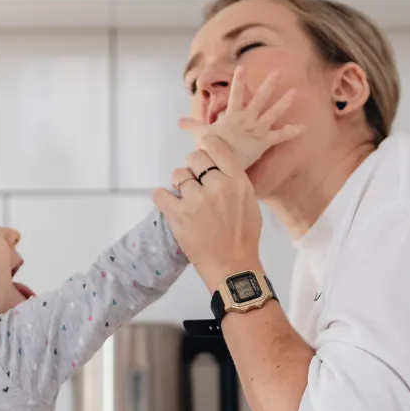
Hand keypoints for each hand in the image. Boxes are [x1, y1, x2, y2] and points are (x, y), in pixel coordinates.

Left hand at [154, 135, 263, 289]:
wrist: (232, 266)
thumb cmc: (243, 238)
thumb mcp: (249, 203)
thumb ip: (235, 182)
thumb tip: (219, 170)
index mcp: (237, 181)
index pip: (217, 148)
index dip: (206, 145)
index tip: (202, 148)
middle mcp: (217, 186)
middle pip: (194, 157)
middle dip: (192, 167)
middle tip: (193, 182)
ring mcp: (197, 200)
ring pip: (177, 175)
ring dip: (178, 184)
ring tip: (184, 199)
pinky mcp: (178, 215)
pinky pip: (160, 194)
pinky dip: (161, 197)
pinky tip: (167, 203)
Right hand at [179, 67, 303, 170]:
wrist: (222, 165)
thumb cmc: (213, 150)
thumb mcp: (202, 135)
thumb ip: (193, 126)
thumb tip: (178, 121)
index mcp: (233, 115)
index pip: (235, 94)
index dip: (238, 81)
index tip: (242, 67)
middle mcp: (247, 119)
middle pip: (260, 98)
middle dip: (269, 85)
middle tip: (278, 72)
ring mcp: (257, 130)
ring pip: (273, 113)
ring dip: (284, 102)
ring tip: (295, 92)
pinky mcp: (264, 142)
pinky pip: (281, 136)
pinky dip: (292, 132)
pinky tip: (304, 128)